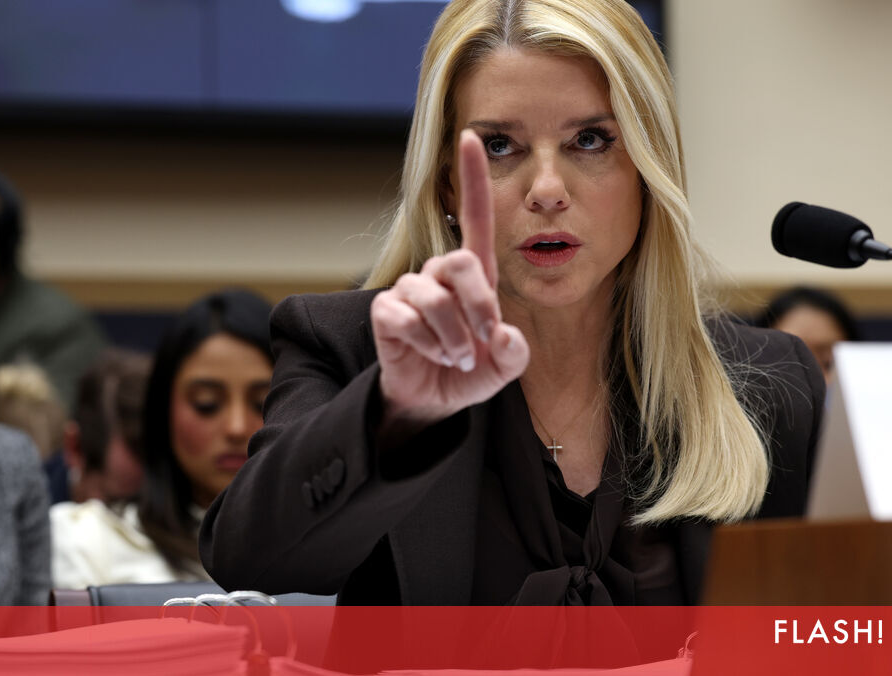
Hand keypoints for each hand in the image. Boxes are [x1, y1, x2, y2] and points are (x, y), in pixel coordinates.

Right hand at [371, 129, 529, 428]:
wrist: (431, 401)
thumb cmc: (469, 371)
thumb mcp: (504, 367)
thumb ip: (515, 354)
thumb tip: (505, 336)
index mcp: (472, 274)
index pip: (473, 216)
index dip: (472, 177)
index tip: (471, 135)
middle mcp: (438, 273)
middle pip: (459, 261)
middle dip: (478, 305)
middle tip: (483, 342)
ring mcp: (409, 290)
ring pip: (435, 300)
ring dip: (453, 339)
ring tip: (457, 359)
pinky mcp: (386, 311)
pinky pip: (407, 320)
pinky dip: (428, 345)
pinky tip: (430, 355)